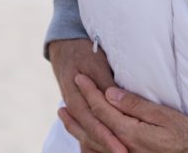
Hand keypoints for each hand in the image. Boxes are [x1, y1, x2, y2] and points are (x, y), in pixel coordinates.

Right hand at [49, 38, 122, 152]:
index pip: (93, 121)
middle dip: (106, 144)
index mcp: (75, 94)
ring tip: (116, 152)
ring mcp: (73, 107)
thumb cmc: (85, 52)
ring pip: (86, 132)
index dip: (107, 135)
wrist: (65, 45)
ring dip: (99, 145)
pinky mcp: (77, 108)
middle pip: (89, 131)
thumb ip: (106, 84)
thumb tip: (117, 100)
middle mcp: (72, 104)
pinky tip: (101, 148)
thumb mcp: (96, 63)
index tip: (121, 147)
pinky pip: (84, 127)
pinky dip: (91, 140)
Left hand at [74, 74, 187, 152]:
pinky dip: (87, 147)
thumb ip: (136, 106)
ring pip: (91, 143)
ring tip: (66, 116)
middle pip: (92, 126)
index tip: (80, 77)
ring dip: (77, 129)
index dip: (89, 92)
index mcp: (129, 132)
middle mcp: (121, 147)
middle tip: (64, 96)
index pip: (102, 109)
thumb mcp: (165, 116)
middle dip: (78, 109)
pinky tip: (82, 141)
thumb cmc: (186, 137)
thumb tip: (110, 93)